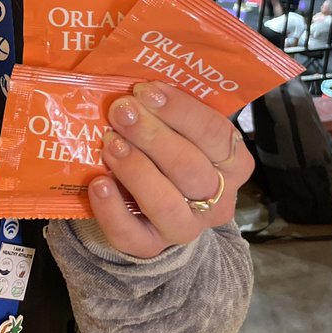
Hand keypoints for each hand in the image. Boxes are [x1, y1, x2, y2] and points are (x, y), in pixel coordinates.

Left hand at [87, 82, 253, 259]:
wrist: (151, 210)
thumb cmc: (167, 153)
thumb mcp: (178, 129)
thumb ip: (167, 109)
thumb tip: (136, 85)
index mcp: (233, 163)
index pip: (216, 134)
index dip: (180, 111)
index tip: (146, 90)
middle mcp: (217, 198)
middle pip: (191, 168)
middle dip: (152, 136)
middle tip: (121, 111)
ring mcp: (186, 227)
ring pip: (167, 204)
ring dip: (136, 169)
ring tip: (109, 143)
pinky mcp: (152, 247)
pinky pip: (133, 236)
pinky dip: (113, 211)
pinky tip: (98, 184)